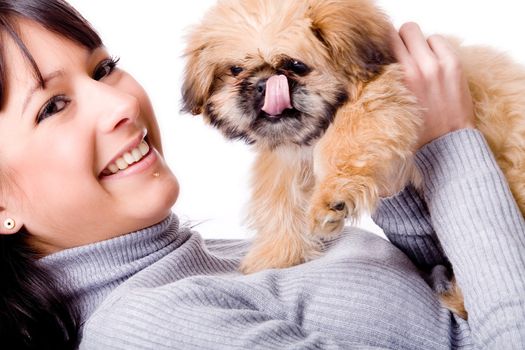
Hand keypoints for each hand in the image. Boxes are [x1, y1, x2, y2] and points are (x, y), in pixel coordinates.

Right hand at [392, 22, 474, 149]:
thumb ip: (383, 84)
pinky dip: (434, 48)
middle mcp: (417, 68)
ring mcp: (438, 65)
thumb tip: (378, 65)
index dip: (385, 44)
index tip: (386, 51)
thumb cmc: (416, 131)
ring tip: (419, 62)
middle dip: (402, 40)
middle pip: (406, 30)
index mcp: (397, 80)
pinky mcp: (454, 65)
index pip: (387, 40)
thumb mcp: (390, 108)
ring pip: (422, 35)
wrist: (446, 144)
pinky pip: (439, 41)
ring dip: (419, 45)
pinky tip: (432, 63)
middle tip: (402, 54)